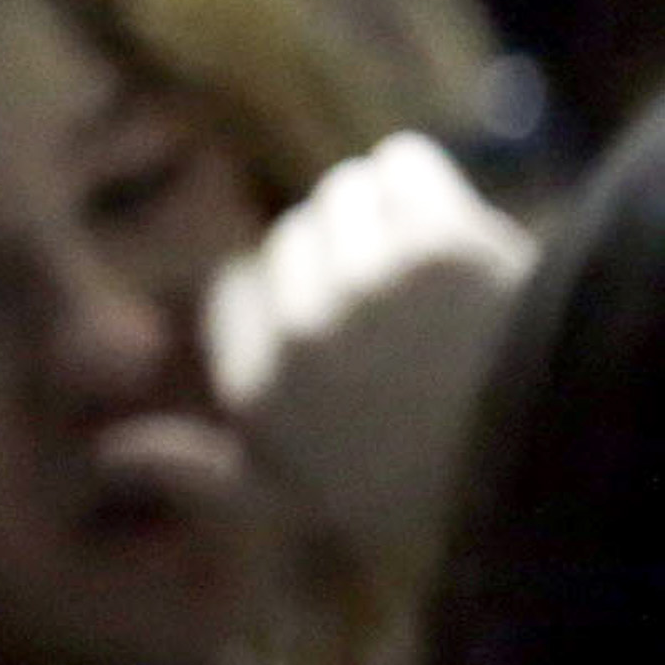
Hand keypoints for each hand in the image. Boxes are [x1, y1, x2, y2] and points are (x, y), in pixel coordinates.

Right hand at [206, 131, 532, 597]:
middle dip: (341, 253)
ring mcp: (375, 290)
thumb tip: (110, 454)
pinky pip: (405, 164)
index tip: (344, 322)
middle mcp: (305, 339)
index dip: (291, 293)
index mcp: (262, 393)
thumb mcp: (298, 501)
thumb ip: (201, 476)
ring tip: (424, 259)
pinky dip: (421, 175)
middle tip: (401, 301)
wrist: (553, 462)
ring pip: (347, 191)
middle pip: (294, 236)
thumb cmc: (419, 486)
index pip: (236, 284)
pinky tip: (443, 210)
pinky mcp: (446, 248)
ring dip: (382, 210)